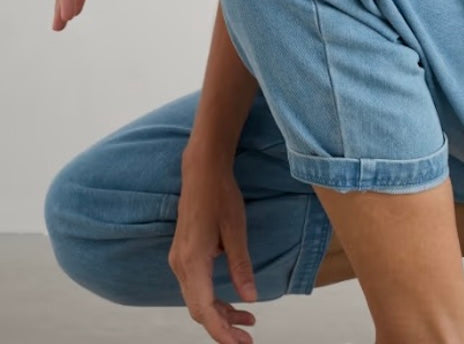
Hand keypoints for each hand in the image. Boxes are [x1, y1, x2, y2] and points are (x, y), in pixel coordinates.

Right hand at [169, 156, 258, 343]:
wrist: (202, 171)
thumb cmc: (220, 196)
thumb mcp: (236, 230)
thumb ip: (241, 266)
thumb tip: (250, 298)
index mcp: (192, 261)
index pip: (204, 309)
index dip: (221, 331)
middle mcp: (180, 264)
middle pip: (198, 309)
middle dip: (222, 327)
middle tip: (248, 337)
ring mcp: (179, 260)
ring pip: (196, 299)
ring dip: (219, 314)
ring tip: (247, 321)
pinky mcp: (183, 255)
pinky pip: (195, 287)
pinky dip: (212, 299)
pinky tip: (231, 302)